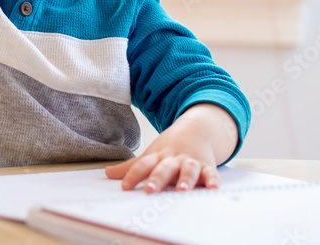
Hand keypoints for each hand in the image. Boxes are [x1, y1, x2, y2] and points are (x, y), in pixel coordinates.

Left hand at [105, 104, 235, 193]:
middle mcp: (173, 159)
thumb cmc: (170, 147)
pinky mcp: (207, 166)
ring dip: (185, 179)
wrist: (196, 129)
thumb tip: (107, 174)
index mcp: (158, 157)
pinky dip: (212, 180)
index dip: (133, 175)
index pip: (143, 165)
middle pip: (164, 168)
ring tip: (182, 190)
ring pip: (188, 170)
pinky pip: (211, 173)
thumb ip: (131, 167)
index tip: (124, 187)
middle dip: (157, 179)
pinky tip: (212, 188)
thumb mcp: (151, 155)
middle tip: (150, 190)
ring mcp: (190, 162)